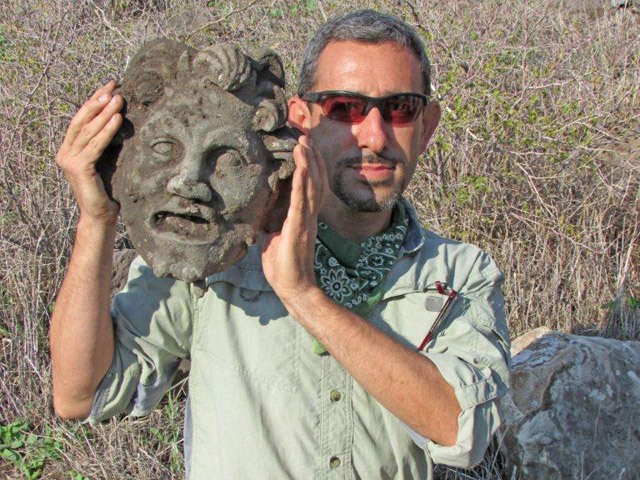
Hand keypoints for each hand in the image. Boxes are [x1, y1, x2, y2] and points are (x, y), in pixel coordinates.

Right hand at [56, 81, 122, 223]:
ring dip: (105, 112)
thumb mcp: (107, 160)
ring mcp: (70, 160)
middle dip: (98, 100)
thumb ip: (107, 143)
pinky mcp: (79, 168)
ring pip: (88, 130)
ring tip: (119, 98)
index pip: (82, 118)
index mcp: (70, 149)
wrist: (101, 216)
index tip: (110, 85)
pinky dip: (107, 131)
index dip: (94, 100)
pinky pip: (96, 145)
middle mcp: (65, 152)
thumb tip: (123, 118)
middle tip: (113, 86)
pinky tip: (118, 119)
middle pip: (81, 119)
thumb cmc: (109, 190)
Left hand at [262, 135, 327, 304]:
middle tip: (305, 136)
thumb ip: (270, 223)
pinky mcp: (299, 229)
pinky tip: (301, 168)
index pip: (310, 186)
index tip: (305, 147)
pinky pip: (301, 202)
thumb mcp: (272, 239)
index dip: (310, 166)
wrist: (293, 288)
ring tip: (303, 145)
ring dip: (308, 164)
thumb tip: (259, 215)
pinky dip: (301, 184)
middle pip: (314, 181)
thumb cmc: (283, 267)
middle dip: (311, 158)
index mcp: (303, 217)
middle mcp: (308, 216)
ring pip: (311, 187)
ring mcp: (306, 222)